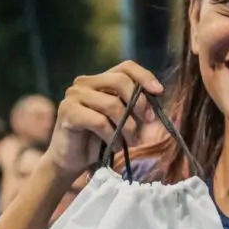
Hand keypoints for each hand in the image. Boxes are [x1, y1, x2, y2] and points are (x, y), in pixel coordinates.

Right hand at [45, 61, 162, 182]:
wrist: (71, 161)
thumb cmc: (98, 140)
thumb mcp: (121, 119)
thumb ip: (133, 105)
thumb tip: (156, 95)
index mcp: (99, 80)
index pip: (126, 67)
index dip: (144, 76)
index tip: (159, 91)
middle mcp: (84, 83)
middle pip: (120, 80)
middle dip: (140, 102)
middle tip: (148, 122)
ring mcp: (74, 96)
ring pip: (112, 104)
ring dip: (128, 127)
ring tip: (132, 141)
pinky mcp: (68, 112)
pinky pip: (100, 121)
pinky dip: (112, 136)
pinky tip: (115, 146)